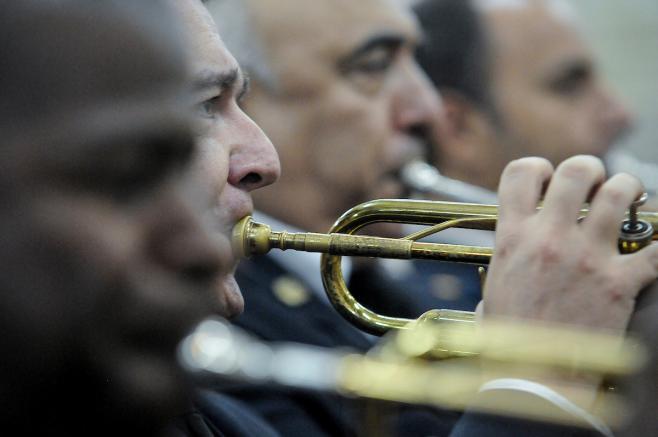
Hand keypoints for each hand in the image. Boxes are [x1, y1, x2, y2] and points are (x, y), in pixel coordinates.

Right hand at [484, 155, 657, 332]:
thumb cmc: (508, 342)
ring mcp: (587, 257)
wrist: (533, 380)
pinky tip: (653, 249)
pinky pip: (656, 247)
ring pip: (621, 193)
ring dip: (628, 192)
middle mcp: (549, 238)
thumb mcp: (492, 290)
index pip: (520, 173)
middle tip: (594, 186)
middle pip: (578, 170)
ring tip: (628, 203)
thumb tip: (512, 261)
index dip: (538, 169)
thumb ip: (505, 265)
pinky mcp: (619, 282)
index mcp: (512, 238)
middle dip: (590, 171)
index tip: (547, 182)